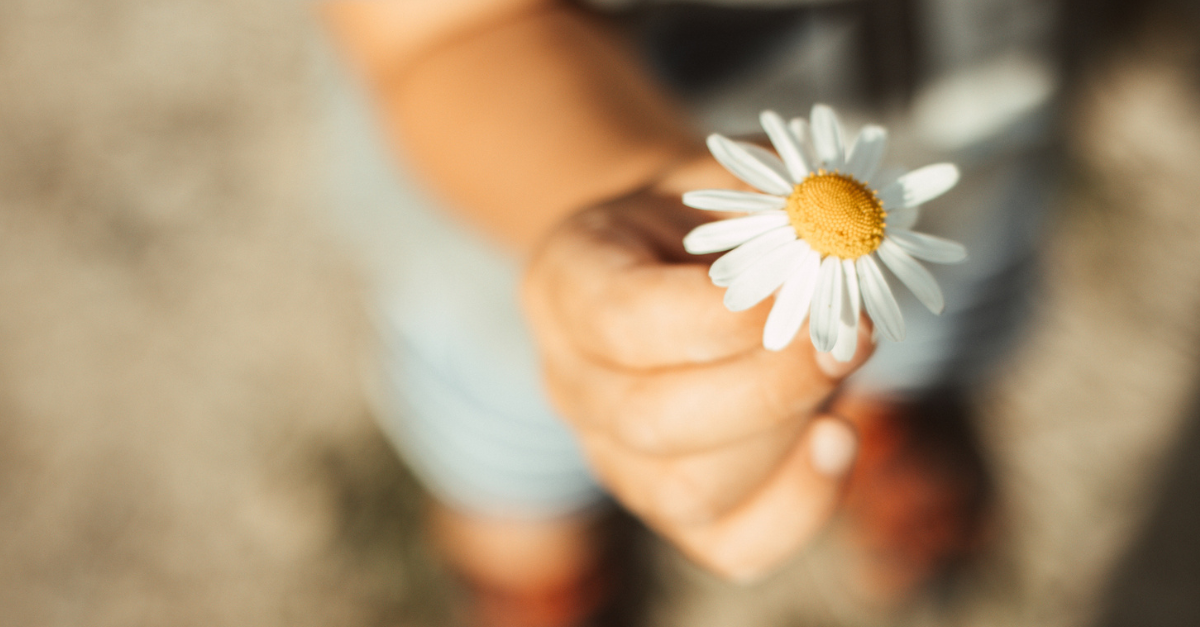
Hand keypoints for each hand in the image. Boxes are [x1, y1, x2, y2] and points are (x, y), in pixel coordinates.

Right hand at [522, 181, 874, 580]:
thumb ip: (775, 201)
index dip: (720, 317)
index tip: (804, 285)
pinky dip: (797, 507)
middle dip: (768, 386)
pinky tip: (838, 441)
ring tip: (841, 367)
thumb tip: (847, 240)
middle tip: (847, 337)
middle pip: (649, 421)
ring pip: (687, 490)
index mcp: (565, 283)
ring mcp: (612, 456)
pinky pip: (729, 545)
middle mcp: (572, 382)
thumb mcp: (727, 178)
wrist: (678, 265)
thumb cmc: (707, 219)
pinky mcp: (669, 506)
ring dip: (787, 435)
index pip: (621, 322)